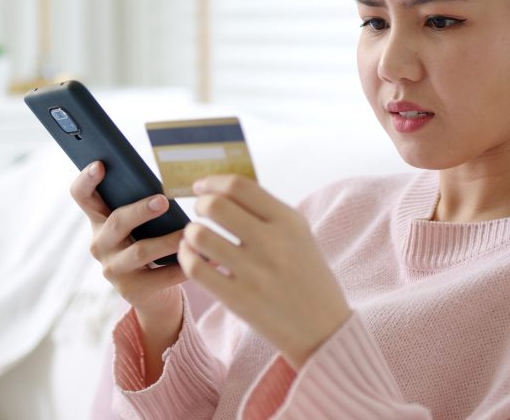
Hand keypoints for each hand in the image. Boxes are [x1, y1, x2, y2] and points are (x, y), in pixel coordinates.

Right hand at [69, 161, 187, 319]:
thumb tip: (171, 180)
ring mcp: (113, 269)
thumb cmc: (149, 242)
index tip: (100, 164)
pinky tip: (207, 257)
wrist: (152, 291)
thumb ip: (142, 202)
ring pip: (140, 251)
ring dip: (167, 240)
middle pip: (116, 221)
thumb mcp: (140, 223)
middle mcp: (100, 244)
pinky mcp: (131, 290)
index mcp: (100, 219)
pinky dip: (185, 265)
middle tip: (163, 200)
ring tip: (190, 232)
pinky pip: (161, 276)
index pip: (82, 196)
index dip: (86, 180)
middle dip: (140, 210)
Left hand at [180, 175, 352, 369]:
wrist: (323, 328)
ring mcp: (254, 273)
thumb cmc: (308, 276)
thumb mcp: (300, 235)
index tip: (202, 186)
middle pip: (216, 206)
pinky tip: (192, 255)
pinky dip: (186, 257)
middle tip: (201, 210)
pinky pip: (196, 269)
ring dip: (191, 231)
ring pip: (200, 236)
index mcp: (289, 222)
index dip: (213, 181)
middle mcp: (272, 243)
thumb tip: (223, 189)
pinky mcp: (238, 300)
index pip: (239, 186)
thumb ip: (267, 211)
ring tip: (195, 236)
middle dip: (200, 204)